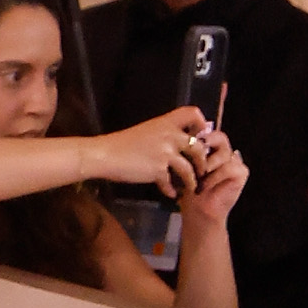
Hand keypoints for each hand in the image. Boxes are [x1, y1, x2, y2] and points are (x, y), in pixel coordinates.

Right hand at [91, 106, 213, 199]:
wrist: (106, 155)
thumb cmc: (121, 143)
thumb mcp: (146, 131)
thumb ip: (162, 135)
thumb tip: (172, 144)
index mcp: (166, 123)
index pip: (193, 113)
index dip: (201, 123)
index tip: (200, 135)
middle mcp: (170, 136)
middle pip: (198, 146)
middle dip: (202, 160)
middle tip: (201, 168)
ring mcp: (165, 153)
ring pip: (188, 168)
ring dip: (192, 180)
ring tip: (192, 187)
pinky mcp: (158, 170)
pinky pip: (170, 182)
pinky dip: (171, 189)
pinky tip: (170, 194)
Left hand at [178, 125, 249, 228]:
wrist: (197, 213)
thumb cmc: (187, 192)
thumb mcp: (181, 170)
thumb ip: (185, 153)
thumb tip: (178, 137)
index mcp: (209, 148)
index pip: (207, 132)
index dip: (197, 135)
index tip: (184, 143)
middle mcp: (223, 152)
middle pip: (219, 137)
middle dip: (205, 144)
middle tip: (193, 154)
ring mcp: (234, 161)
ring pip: (223, 153)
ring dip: (207, 165)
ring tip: (196, 178)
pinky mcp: (241, 172)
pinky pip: (229, 167)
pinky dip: (214, 177)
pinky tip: (204, 186)